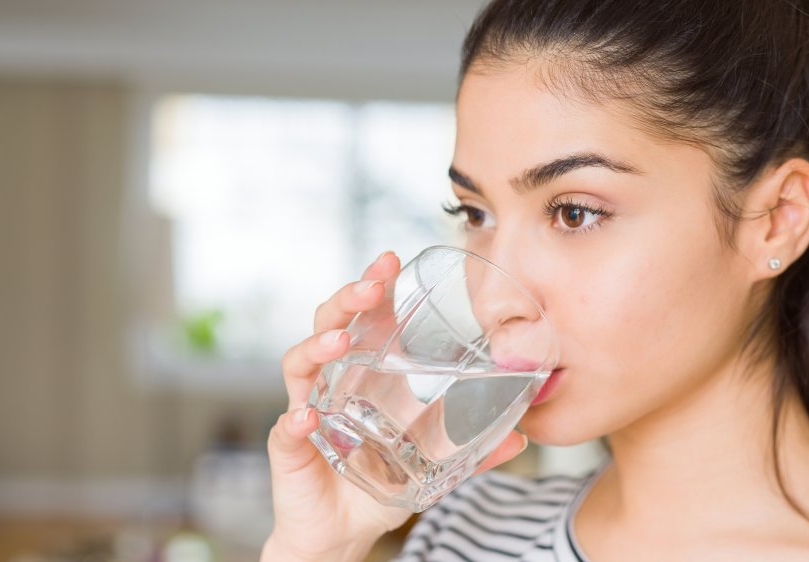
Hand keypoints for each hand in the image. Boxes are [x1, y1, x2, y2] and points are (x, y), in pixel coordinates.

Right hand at [263, 251, 528, 561]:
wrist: (340, 535)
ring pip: (300, 364)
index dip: (373, 287)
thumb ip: (472, 450)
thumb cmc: (377, 486)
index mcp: (362, 376)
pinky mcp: (290, 448)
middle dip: (348, 300)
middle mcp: (330, 383)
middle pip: (329, 326)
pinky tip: (307, 417)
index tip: (391, 261)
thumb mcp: (432, 466)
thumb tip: (521, 437)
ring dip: (319, 347)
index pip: (364, 319)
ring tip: (341, 342)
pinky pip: (286, 428)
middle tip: (372, 286)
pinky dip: (295, 421)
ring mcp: (306, 410)